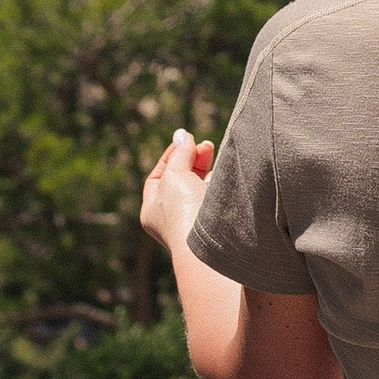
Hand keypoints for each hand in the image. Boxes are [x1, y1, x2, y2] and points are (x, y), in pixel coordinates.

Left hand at [139, 128, 213, 254]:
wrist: (208, 244)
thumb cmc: (182, 211)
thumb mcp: (174, 175)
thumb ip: (180, 153)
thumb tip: (182, 135)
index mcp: (152, 210)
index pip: (159, 176)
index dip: (172, 155)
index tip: (187, 141)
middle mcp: (172, 218)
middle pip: (181, 180)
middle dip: (193, 160)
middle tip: (207, 146)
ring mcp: (194, 221)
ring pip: (200, 188)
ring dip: (208, 171)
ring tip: (218, 156)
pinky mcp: (215, 222)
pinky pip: (216, 197)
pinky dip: (220, 183)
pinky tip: (225, 174)